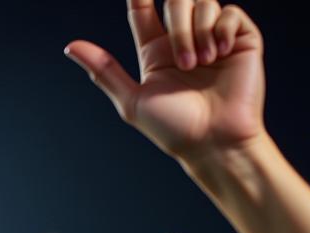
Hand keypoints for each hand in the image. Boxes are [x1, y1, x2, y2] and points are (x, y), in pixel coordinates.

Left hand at [65, 0, 265, 164]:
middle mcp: (183, 41)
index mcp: (156, 52)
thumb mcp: (132, 101)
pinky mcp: (240, 38)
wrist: (215, 142)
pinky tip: (221, 54)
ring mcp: (212, 38)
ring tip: (203, 65)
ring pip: (202, 2)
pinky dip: (221, 29)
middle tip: (185, 64)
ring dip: (198, 33)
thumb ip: (104, 71)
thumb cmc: (175, 130)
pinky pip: (229, 11)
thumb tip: (70, 46)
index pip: (142, 9)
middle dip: (178, 25)